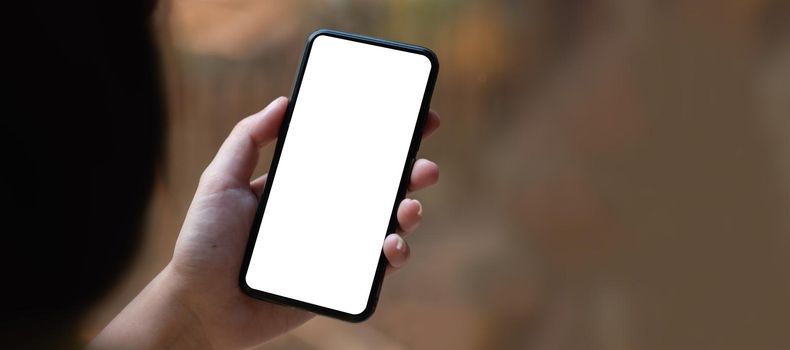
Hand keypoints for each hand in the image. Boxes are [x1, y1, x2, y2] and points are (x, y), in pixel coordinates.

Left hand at [91, 97, 439, 348]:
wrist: (200, 306)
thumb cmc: (204, 243)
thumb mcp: (220, 182)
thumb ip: (246, 138)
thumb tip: (284, 101)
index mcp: (304, 185)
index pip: (351, 155)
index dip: (384, 136)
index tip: (414, 118)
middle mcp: (326, 212)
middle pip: (379, 188)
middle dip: (410, 172)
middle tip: (425, 166)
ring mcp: (336, 246)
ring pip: (386, 225)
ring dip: (409, 213)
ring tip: (409, 207)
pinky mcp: (340, 281)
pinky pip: (377, 266)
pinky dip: (394, 254)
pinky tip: (391, 245)